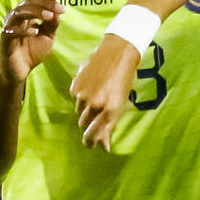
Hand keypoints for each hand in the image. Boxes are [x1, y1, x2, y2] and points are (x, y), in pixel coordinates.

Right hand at [0, 0, 62, 84]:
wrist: (20, 71)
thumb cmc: (32, 52)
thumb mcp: (48, 36)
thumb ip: (52, 24)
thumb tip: (59, 11)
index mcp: (26, 13)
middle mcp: (16, 16)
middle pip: (29, 1)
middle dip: (46, 2)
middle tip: (61, 8)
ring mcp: (9, 26)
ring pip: (19, 12)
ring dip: (36, 12)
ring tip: (49, 16)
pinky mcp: (5, 39)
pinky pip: (11, 31)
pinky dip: (23, 30)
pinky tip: (35, 32)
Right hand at [69, 34, 140, 149]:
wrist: (117, 53)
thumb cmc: (124, 79)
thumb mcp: (122, 103)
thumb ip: (110, 123)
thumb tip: (103, 145)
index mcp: (111, 110)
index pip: (95, 135)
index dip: (92, 142)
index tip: (91, 145)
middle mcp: (96, 105)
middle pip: (84, 125)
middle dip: (88, 126)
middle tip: (92, 123)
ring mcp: (83, 95)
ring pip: (79, 112)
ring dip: (85, 111)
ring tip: (94, 100)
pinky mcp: (75, 86)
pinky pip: (75, 98)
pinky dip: (80, 97)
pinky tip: (89, 88)